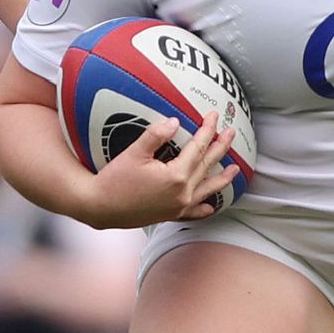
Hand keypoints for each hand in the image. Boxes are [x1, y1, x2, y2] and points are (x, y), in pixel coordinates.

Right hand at [81, 115, 240, 227]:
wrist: (99, 207)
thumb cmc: (114, 180)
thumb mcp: (134, 152)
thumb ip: (156, 135)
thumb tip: (175, 122)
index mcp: (176, 176)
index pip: (198, 147)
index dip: (207, 130)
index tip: (213, 116)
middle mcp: (182, 193)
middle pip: (206, 165)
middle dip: (220, 147)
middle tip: (231, 133)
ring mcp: (178, 207)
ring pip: (206, 189)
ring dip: (222, 178)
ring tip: (234, 169)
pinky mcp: (170, 216)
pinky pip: (193, 212)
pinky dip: (204, 208)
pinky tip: (211, 205)